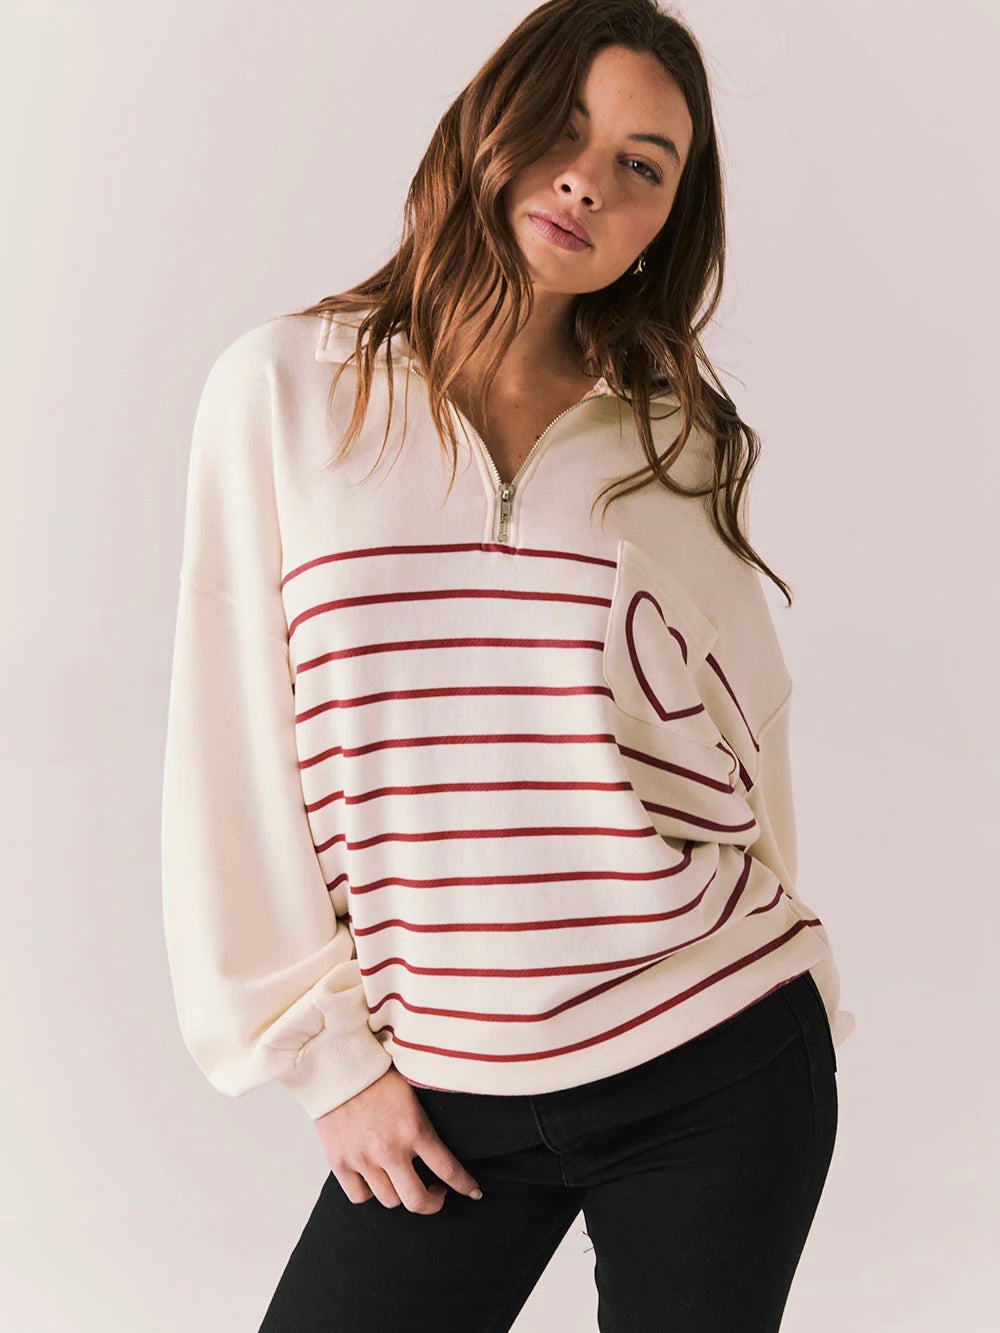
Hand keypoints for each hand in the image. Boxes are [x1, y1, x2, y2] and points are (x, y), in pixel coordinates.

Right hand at [313, 1066, 483, 1213]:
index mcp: (414, 1129)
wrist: (337, 1065)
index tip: (473, 1191)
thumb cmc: (377, 1072)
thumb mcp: (413, 1090)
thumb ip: (424, 1121)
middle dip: (434, 1203)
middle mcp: (390, 1149)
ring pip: (390, 1201)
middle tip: (437, 1193)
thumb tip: (442, 1142)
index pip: (449, 1169)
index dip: (465, 1185)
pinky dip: (370, 1193)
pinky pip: (360, 1196)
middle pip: (418, 1201)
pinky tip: (376, 1180)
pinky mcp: (340, 1162)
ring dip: (401, 1194)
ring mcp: (363, 1159)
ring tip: (404, 1181)